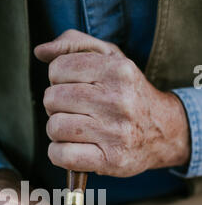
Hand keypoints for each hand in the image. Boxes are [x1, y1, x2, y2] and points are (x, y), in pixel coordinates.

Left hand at [35, 30, 189, 176]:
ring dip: (57, 130)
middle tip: (72, 111)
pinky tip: (70, 148)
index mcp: (117, 70)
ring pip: (55, 127)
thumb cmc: (128, 93)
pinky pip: (62, 155)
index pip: (58, 68)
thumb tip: (41, 51)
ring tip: (74, 130)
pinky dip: (58, 153)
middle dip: (55, 106)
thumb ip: (76, 45)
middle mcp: (117, 100)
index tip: (73, 87)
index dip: (58, 79)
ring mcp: (115, 132)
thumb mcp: (111, 58)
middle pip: (52, 98)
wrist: (164, 131)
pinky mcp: (110, 160)